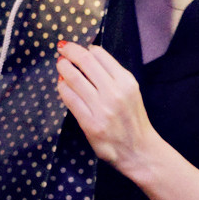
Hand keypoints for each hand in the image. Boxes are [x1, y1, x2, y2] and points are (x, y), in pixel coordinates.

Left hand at [56, 40, 157, 176]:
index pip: (100, 55)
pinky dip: (62, 88)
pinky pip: (70, 98)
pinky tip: (61, 84)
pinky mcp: (90, 123)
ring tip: (60, 64)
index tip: (76, 48)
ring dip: (63, 67)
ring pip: (74, 78)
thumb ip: (112, 76)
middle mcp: (114, 92)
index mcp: (126, 81)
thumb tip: (87, 57)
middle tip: (61, 48)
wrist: (139, 150)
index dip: (85, 48)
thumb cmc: (132, 119)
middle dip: (70, 51)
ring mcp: (101, 108)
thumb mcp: (130, 92)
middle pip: (85, 62)